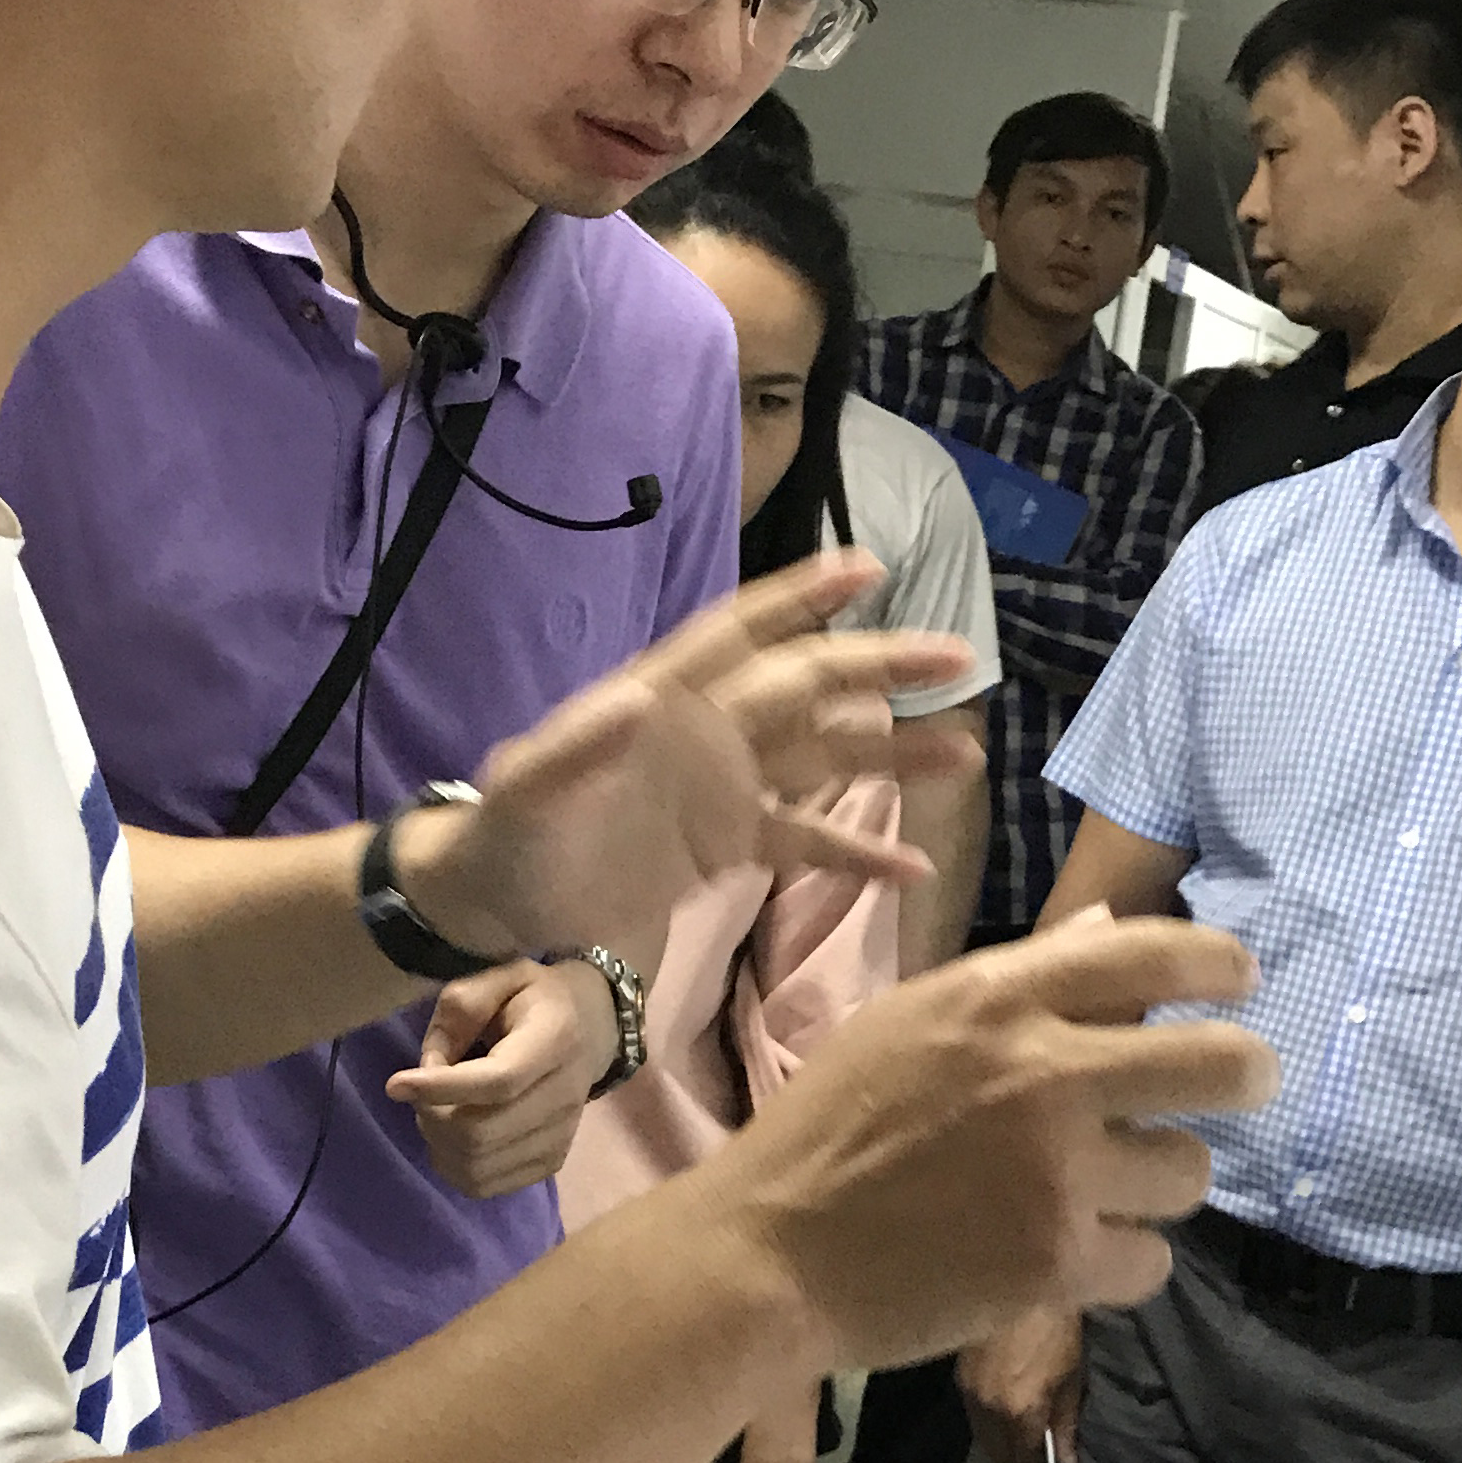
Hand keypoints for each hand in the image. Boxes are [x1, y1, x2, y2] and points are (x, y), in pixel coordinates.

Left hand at [386, 960, 609, 1199]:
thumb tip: (430, 1067)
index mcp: (556, 1039)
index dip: (442, 1088)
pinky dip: (455, 1166)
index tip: (397, 1085)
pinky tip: (452, 1137)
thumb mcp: (498, 978)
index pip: (498, 1080)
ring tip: (435, 1113)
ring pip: (479, 1166)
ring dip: (439, 1144)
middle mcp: (566, 1094)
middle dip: (432, 1118)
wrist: (593, 1027)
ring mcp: (562, 1134)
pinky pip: (487, 1185)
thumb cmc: (535, 1000)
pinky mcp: (552, 1160)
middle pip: (482, 1132)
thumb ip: (459, 1010)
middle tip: (419, 1094)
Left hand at [395, 553, 977, 962]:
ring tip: (965, 753)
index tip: (867, 566)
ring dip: (894, 753)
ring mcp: (725, 786)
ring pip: (826, 756)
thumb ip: (576, 744)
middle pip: (810, 687)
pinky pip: (806, 841)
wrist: (496, 896)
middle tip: (957, 654)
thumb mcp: (527, 788)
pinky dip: (857, 854)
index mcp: (665, 697)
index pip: (742, 632)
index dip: (801, 597)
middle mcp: (710, 729)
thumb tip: (635, 697)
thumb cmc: (506, 830)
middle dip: (881, 666)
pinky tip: (913, 870)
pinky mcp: (729, 844)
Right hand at [707, 907, 1270, 1372]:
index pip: (1145, 954)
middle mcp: (1039, 1071)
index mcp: (993, 998)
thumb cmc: (829, 1128)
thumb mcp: (907, 1021)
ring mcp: (1055, 1171)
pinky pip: (1151, 1261)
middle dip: (1248, 1070)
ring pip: (1187, 1172)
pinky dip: (1120, 1264)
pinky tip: (1071, 1257)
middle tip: (1249, 1080)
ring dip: (1156, 1184)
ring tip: (1104, 1192)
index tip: (1243, 977)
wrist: (769, 1251)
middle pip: (1215, 1062)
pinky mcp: (1057, 1259)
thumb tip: (1109, 932)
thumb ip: (1013, 983)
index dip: (1215, 962)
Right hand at [963, 1308, 1085, 1462]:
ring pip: (981, 1433)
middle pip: (996, 1454)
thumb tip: (1066, 1462)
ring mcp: (968, 1388)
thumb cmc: (1057, 1322)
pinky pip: (974, 1411)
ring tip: (1024, 1428)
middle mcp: (986, 1406)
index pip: (1023, 1461)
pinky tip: (1006, 1402)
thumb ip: (1067, 1421)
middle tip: (1039, 1453)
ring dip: (1001, 1438)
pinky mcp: (959, 1372)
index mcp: (1017, 1409)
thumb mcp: (1072, 1372)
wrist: (1019, 1270)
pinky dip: (989, 1416)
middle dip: (1017, 1459)